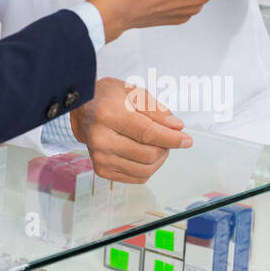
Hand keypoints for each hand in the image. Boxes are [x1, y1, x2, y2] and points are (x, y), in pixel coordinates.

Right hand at [70, 77, 190, 183]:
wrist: (82, 109)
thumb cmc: (109, 98)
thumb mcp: (133, 92)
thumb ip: (156, 110)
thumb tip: (176, 127)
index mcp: (107, 114)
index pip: (147, 133)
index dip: (171, 138)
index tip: (187, 140)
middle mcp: (100, 138)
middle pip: (148, 154)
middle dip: (166, 147)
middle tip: (166, 136)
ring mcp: (99, 157)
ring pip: (145, 170)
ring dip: (159, 159)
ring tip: (156, 144)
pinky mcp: (101, 170)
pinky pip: (137, 178)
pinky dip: (148, 168)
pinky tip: (145, 153)